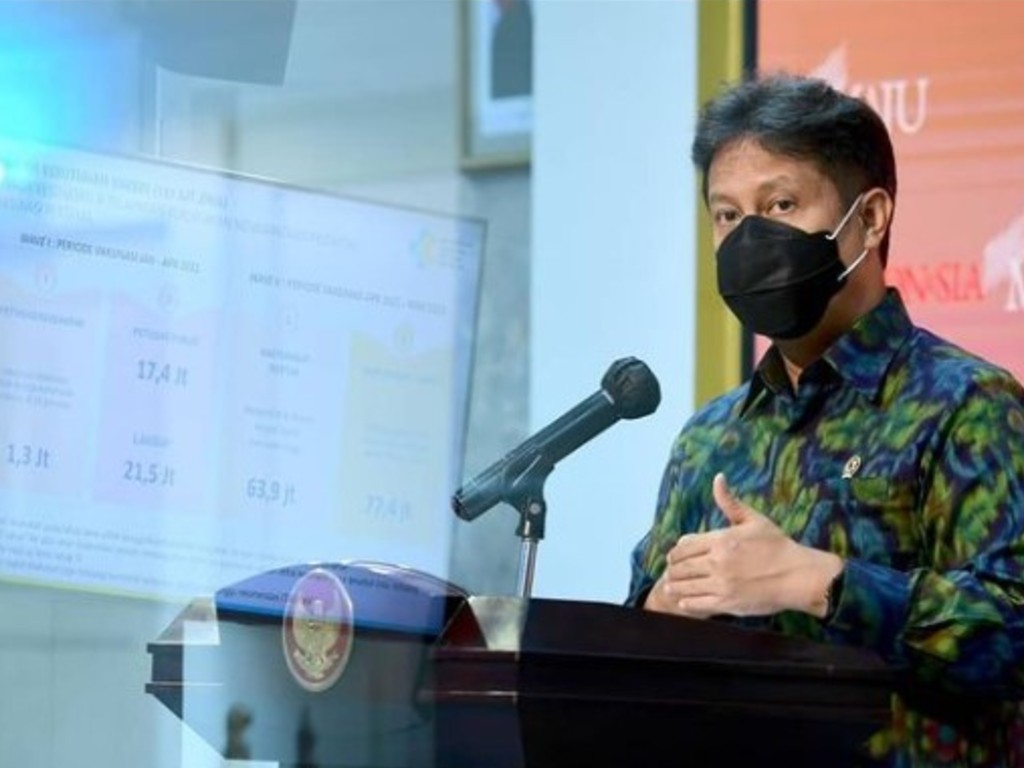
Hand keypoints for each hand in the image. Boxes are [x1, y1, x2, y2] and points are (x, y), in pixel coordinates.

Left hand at [645, 473, 842, 618]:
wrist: (799, 576)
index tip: (673, 556)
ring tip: (670, 586)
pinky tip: (683, 601)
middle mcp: (717, 562)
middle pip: (681, 567)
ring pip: (685, 586)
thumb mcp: (754, 520)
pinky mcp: (728, 603)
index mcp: (721, 540)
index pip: (684, 546)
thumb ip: (730, 502)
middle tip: (670, 572)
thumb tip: (718, 478)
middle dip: (673, 569)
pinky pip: (697, 604)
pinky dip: (687, 603)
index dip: (675, 552)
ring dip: (675, 585)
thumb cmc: (778, 547)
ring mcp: (721, 584)